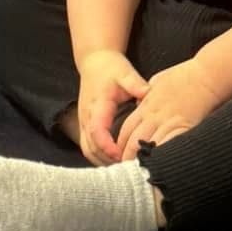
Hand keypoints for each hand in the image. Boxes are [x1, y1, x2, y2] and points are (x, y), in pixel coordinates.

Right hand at [77, 49, 148, 165]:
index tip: (123, 155)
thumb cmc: (111, 68)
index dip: (108, 147)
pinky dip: (100, 157)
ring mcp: (83, 123)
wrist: (94, 62)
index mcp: (97, 106)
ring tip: (124, 168)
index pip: (97, 132)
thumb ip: (136, 84)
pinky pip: (88, 148)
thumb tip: (148, 93)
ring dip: (103, 162)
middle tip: (129, 168)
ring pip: (87, 151)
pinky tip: (116, 162)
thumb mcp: (125, 72)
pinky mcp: (85, 126)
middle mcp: (86, 118)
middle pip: (90, 148)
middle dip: (107, 160)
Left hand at [115, 58, 221, 160]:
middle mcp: (153, 115)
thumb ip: (146, 95)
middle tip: (126, 170)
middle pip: (133, 141)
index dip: (121, 145)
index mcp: (145, 106)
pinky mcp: (184, 126)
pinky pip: (169, 144)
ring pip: (148, 145)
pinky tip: (161, 165)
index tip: (120, 156)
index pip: (126, 130)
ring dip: (144, 160)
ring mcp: (168, 121)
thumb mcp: (157, 82)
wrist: (205, 76)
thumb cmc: (183, 76)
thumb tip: (140, 103)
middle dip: (128, 157)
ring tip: (140, 173)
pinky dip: (163, 154)